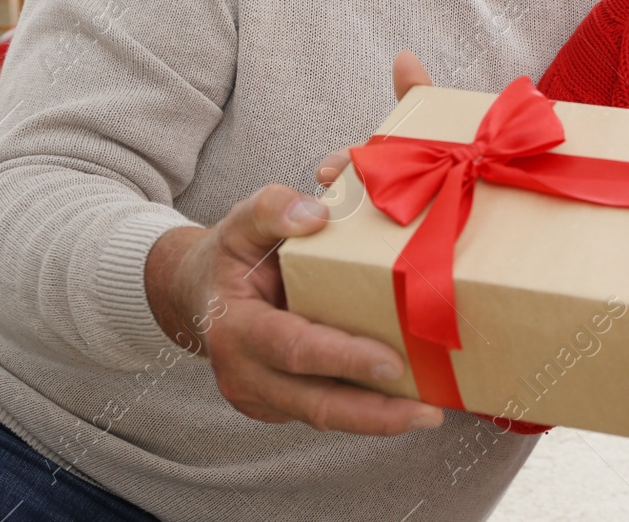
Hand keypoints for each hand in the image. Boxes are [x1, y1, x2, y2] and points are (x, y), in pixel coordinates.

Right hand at [143, 51, 439, 434]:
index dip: (343, 359)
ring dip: (378, 419)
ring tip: (430, 413)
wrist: (197, 294)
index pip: (294, 348)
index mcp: (236, 327)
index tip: (391, 361)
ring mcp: (260, 397)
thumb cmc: (230, 256)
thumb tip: (317, 214)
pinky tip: (406, 401)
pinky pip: (325, 411)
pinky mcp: (279, 407)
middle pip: (315, 405)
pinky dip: (365, 410)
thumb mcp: (242, 220)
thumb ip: (274, 209)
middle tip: (428, 411)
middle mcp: (244, 374)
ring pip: (324, 416)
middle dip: (374, 413)